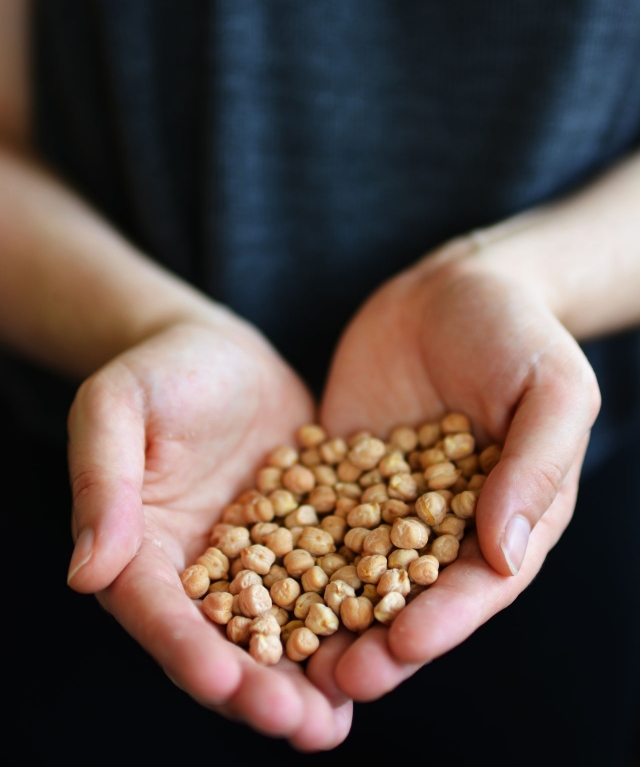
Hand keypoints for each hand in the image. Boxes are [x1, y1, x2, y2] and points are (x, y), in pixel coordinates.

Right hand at [66, 317, 352, 749]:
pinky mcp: (304, 539)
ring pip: (279, 632)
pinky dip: (349, 620)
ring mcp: (256, 561)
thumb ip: (102, 482)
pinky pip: (326, 586)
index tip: (224, 681)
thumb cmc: (158, 371)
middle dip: (258, 689)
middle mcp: (199, 572)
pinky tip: (385, 647)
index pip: (159, 612)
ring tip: (338, 720)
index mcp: (141, 550)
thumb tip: (86, 573)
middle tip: (302, 725)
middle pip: (223, 641)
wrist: (220, 352)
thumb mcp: (117, 407)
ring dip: (306, 679)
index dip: (188, 649)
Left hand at [319, 250, 600, 700]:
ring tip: (284, 652)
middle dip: (376, 638)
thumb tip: (506, 555)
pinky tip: (249, 572)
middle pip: (410, 593)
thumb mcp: (551, 388)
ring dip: (323, 611)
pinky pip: (311, 512)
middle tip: (336, 679)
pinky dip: (285, 545)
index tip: (403, 648)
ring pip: (354, 567)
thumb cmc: (519, 332)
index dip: (443, 620)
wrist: (454, 284)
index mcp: (508, 516)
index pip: (477, 584)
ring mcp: (387, 499)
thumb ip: (536, 466)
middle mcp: (444, 522)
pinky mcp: (341, 471)